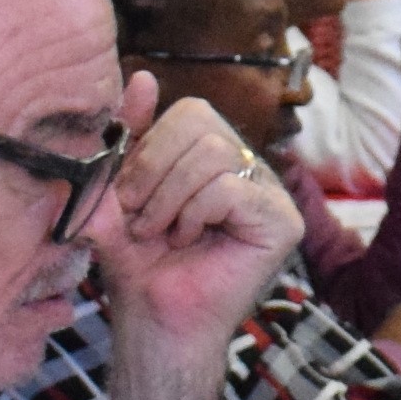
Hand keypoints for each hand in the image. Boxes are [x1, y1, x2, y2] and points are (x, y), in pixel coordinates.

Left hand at [84, 75, 289, 352]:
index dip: (149, 147)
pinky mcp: (283, 221)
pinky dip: (195, 214)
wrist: (153, 323)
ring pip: (214, 153)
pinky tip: (190, 241)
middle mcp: (249, 168)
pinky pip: (230, 187)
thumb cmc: (137, 264)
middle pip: (201, 123)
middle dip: (154, 172)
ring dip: (170, 199)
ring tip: (162, 233)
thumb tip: (142, 76)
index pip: (189, 111)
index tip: (127, 197)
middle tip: (142, 218)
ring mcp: (270, 192)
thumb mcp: (117, 192)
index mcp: (215, 156)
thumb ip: (128, 137)